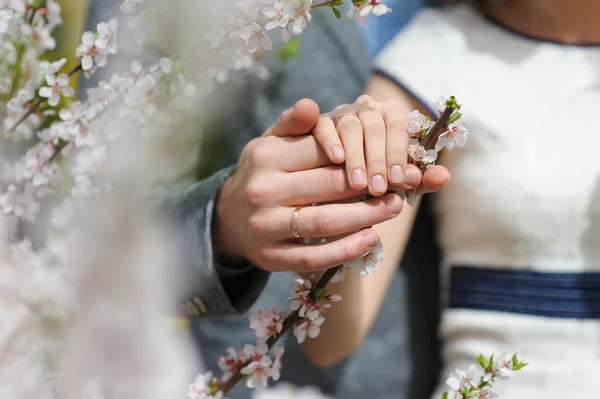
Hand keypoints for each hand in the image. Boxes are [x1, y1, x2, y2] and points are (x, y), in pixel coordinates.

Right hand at [214, 99, 404, 271]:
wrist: (229, 217)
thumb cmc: (262, 173)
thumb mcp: (270, 142)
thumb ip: (292, 123)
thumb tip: (311, 106)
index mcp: (266, 157)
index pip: (322, 151)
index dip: (359, 152)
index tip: (388, 154)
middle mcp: (262, 191)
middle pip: (328, 186)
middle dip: (371, 184)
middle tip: (401, 183)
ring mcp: (265, 226)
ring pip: (325, 221)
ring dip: (367, 216)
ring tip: (393, 208)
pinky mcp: (271, 257)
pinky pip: (315, 256)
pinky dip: (347, 249)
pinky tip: (370, 239)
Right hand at [311, 95, 450, 195]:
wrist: (340, 175)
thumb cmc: (376, 175)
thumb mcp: (399, 178)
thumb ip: (421, 178)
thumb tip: (444, 177)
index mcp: (393, 115)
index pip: (399, 126)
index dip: (398, 153)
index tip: (398, 180)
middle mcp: (369, 108)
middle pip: (375, 126)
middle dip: (377, 160)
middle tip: (377, 188)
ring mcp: (344, 113)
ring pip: (351, 127)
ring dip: (356, 156)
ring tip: (358, 183)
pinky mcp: (321, 121)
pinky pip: (324, 126)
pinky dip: (331, 141)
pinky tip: (337, 160)